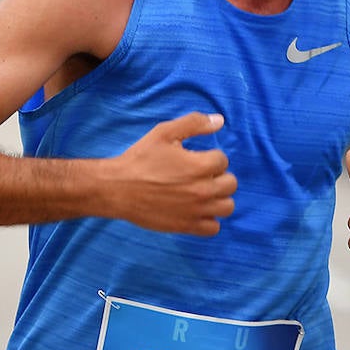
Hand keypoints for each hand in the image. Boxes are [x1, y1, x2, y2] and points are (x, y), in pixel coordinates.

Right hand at [112, 112, 235, 235]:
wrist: (117, 188)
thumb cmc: (140, 159)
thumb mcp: (164, 132)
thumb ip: (194, 123)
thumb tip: (220, 121)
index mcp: (200, 166)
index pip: (223, 160)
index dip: (210, 157)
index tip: (196, 159)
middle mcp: (203, 190)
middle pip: (231, 184)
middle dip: (219, 177)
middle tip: (200, 176)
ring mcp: (196, 211)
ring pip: (227, 207)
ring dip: (218, 198)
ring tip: (202, 193)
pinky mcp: (186, 226)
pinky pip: (213, 228)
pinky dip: (209, 220)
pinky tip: (196, 210)